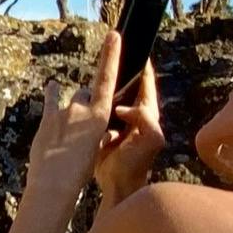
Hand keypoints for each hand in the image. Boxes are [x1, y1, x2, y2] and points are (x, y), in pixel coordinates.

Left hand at [27, 31, 123, 202]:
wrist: (55, 183)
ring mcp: (64, 112)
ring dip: (72, 104)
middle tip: (85, 118)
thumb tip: (92, 128)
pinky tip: (52, 87)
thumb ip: (94, 133)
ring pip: (72, 98)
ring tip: (70, 122)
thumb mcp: (95, 150)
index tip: (113, 35)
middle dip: (88, 99)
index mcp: (101, 117)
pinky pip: (51, 99)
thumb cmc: (80, 172)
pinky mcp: (47, 118)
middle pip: (87, 92)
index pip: (107, 80)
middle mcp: (83, 109)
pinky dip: (52, 94)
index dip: (111, 55)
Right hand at [95, 59, 163, 207]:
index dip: (142, 65)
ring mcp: (119, 123)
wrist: (119, 184)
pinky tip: (82, 97)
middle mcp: (134, 115)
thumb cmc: (136, 163)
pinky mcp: (104, 131)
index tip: (133, 48)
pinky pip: (98, 111)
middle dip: (121, 71)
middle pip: (128, 86)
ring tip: (93, 73)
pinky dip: (93, 103)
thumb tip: (122, 108)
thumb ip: (144, 118)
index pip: (146, 82)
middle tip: (110, 53)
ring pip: (111, 97)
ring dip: (104, 87)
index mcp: (148, 113)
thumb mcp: (150, 138)